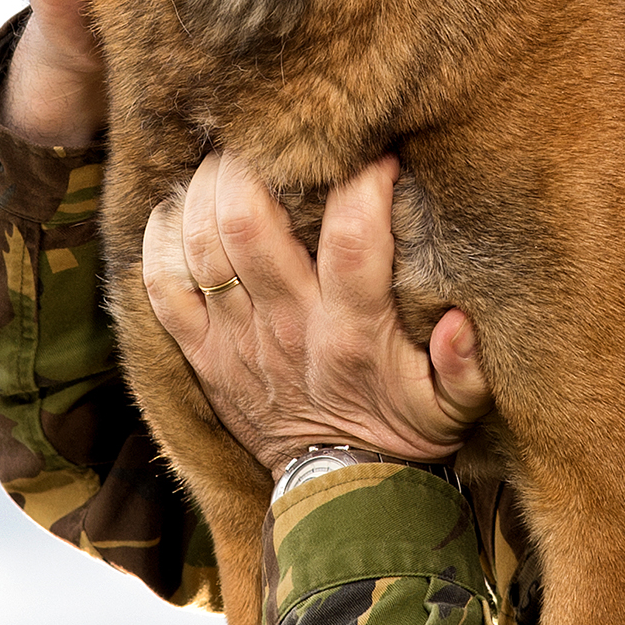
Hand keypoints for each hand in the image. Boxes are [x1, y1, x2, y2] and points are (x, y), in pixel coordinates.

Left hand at [142, 149, 490, 471]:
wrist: (340, 494)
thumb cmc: (403, 432)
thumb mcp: (453, 407)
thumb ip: (465, 365)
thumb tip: (463, 321)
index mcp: (353, 331)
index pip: (353, 237)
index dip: (363, 181)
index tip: (379, 148)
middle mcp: (289, 327)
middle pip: (248, 221)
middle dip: (253, 161)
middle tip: (270, 129)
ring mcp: (237, 340)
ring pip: (201, 242)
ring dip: (205, 186)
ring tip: (226, 153)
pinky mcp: (203, 356)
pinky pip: (162, 287)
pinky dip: (159, 240)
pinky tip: (175, 207)